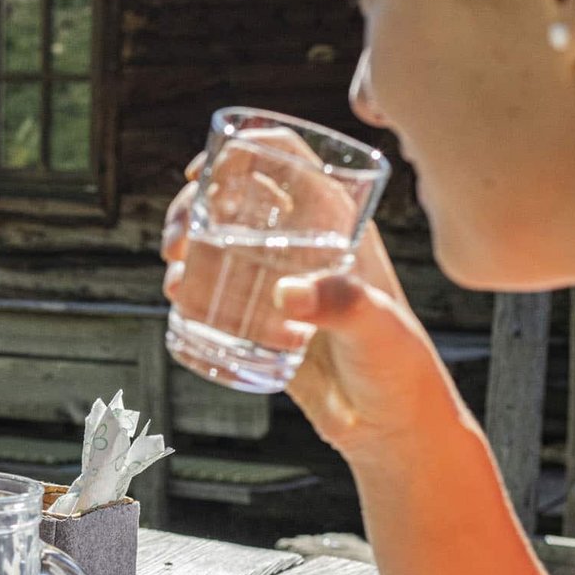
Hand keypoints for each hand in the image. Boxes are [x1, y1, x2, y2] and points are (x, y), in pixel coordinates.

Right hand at [163, 151, 466, 459]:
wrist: (389, 424)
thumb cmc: (399, 367)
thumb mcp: (376, 327)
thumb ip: (341, 305)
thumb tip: (287, 294)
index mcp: (339, 224)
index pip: (288, 160)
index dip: (241, 150)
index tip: (201, 173)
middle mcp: (306, 242)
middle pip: (239, 195)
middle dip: (195, 205)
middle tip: (178, 239)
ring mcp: (280, 278)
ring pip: (220, 238)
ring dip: (185, 242)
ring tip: (174, 272)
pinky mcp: (262, 316)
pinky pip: (216, 286)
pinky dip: (190, 282)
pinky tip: (179, 298)